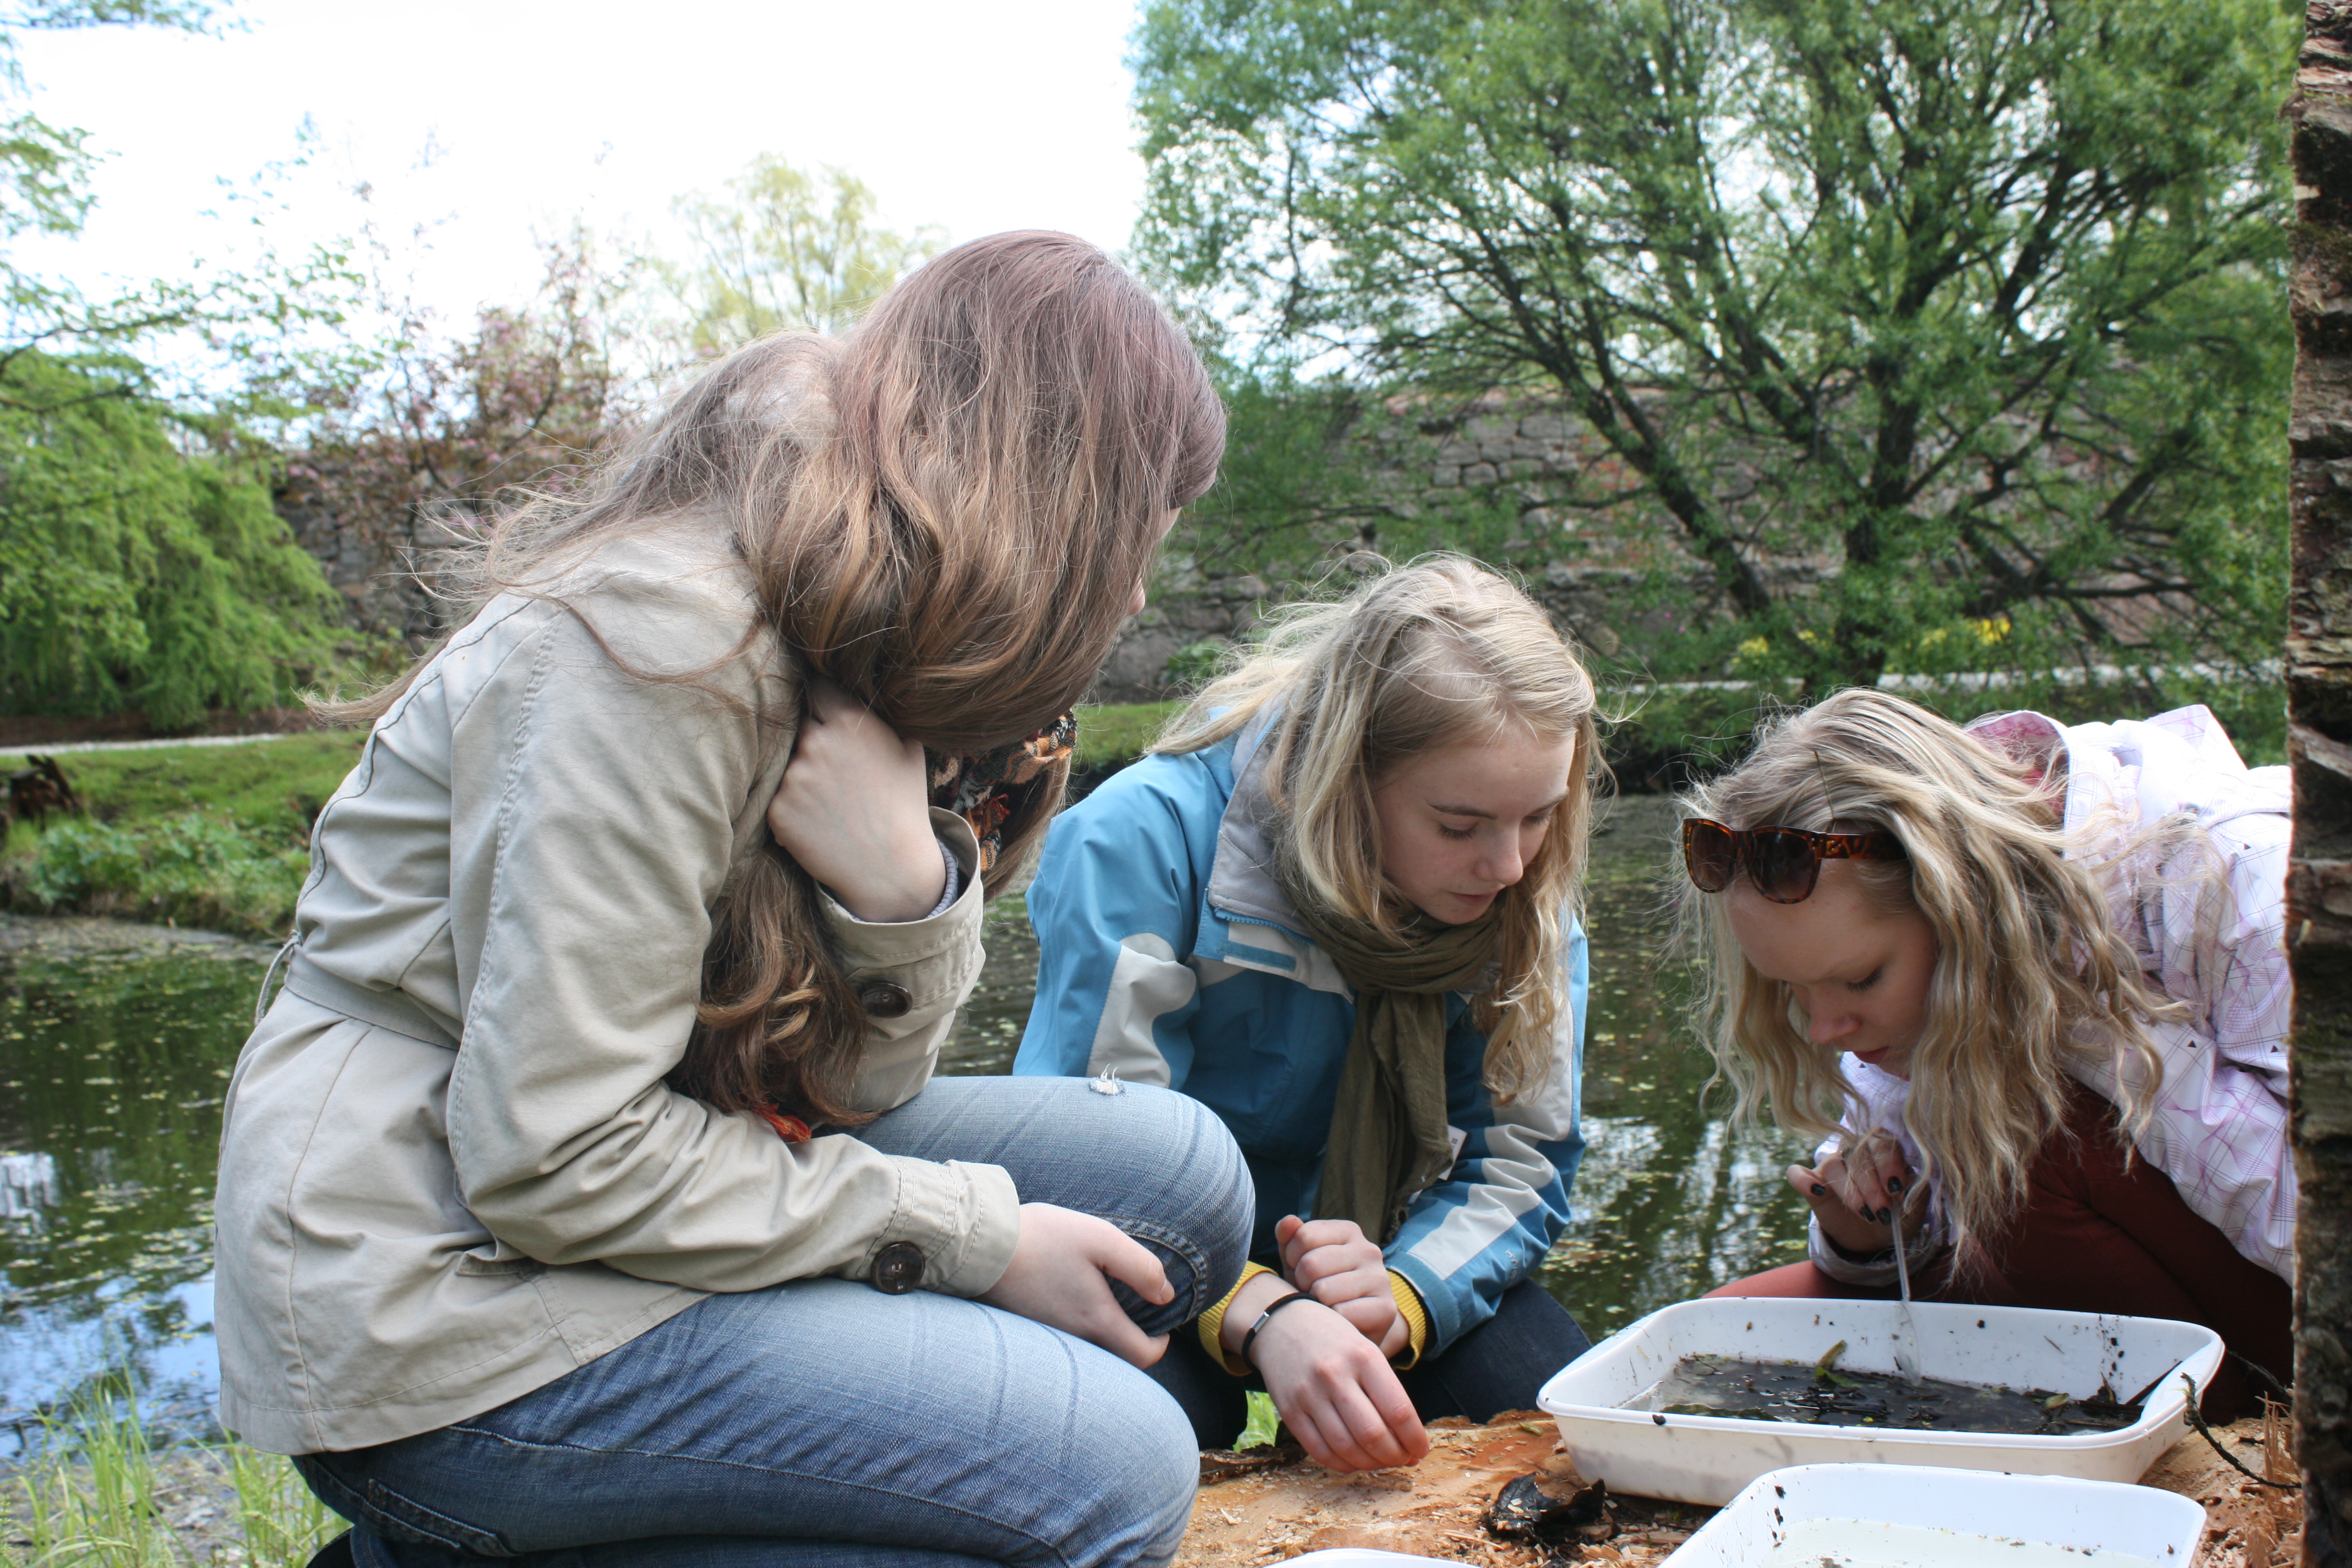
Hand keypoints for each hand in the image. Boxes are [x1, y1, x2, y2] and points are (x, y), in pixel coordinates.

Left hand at [767, 677, 945, 922]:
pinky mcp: (777, 809)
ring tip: (830, 800)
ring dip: (802, 773)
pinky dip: (792, 805)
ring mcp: (794, 777)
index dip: (820, 699)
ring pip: (787, 761)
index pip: (817, 687)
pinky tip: (818, 820)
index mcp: (851, 721)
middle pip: (799, 724)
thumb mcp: (908, 748)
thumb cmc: (903, 804)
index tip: (823, 711)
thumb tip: (866, 682)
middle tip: (833, 767)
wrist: (891, 869)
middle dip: (811, 737)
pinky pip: (777, 795)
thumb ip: (881, 713)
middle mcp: (817, 743)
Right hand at [980, 1203, 1172, 1368]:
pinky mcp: (1028, 1328)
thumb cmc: (1042, 1239)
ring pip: (1089, 1349)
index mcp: (1097, 1321)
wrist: (978, 1246)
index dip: (1160, 1344)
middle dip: (1133, 1341)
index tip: (1161, 1324)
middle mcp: (1073, 1340)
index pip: (1143, 1356)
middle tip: (1136, 1313)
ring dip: (1104, 1332)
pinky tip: (1070, 1296)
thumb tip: (1166, 1294)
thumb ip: (1141, 1267)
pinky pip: (1064, 1339)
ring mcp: (1048, 1338)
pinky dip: (1077, 1326)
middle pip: (1116, 1358)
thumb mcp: (1102, 1239)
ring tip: (1104, 1299)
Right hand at [1235, 1279, 1429, 1472]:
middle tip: (1403, 1459)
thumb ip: (1387, 1391)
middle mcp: (1335, 1374)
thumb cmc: (1334, 1340)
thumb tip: (1411, 1443)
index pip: (1398, 1410)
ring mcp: (1309, 1393)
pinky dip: (1342, 1464)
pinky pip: (1319, 1450)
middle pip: (1373, 1434)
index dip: (1414, 1439)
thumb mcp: (1366, 1350)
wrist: (1281, 1323)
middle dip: (1395, 1456)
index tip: (1421, 1450)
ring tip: (1381, 1462)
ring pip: (1346, 1447)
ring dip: (1371, 1464)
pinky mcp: (1289, 1410)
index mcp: (1363, 1356)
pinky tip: (1354, 1461)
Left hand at [1277, 1214, 1406, 1357]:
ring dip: (1315, 1304)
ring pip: (1323, 1290)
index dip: (1292, 1258)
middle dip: (1302, 1283)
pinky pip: (1340, 1313)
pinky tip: (1338, 1320)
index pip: (1305, 1235)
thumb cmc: (1320, 1286)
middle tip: (1311, 1292)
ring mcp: (1380, 1278)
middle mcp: (1369, 1250)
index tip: (1301, 1269)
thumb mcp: (1299, 1260)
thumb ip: (1290, 1238)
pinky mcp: (1385, 1308)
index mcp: (1349, 1231)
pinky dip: (1331, 1321)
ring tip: (1324, 1305)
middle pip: (1311, 1264)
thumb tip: (1289, 1221)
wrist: (1352, 1325)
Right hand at [1787, 1132, 1927, 1256]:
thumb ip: (1918, 1192)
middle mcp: (1855, 1152)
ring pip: (1833, 1164)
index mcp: (1882, 1151)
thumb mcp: (1915, 1210)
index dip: (1889, 1163)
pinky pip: (1797, 1174)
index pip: (1882, 1144)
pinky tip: (1816, 1190)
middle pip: (1857, 1152)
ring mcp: (1831, 1167)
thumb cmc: (1897, 1217)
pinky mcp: (1812, 1184)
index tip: (1896, 1188)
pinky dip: (1803, 1179)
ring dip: (1849, 1189)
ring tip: (1864, 1213)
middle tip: (1883, 1211)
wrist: (1875, 1239)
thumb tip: (1911, 1181)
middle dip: (1871, 1183)